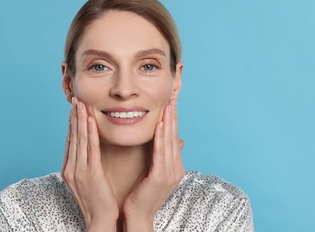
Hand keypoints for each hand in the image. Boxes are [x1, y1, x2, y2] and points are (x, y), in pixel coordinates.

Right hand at [61, 97, 118, 231]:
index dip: (72, 123)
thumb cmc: (98, 200)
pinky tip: (90, 121)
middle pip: (72, 137)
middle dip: (73, 117)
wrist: (100, 220)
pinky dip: (89, 133)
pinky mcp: (90, 174)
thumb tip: (89, 150)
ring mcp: (78, 171)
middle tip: (75, 99)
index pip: (70, 141)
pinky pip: (90, 149)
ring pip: (79, 140)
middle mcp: (71, 168)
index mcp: (69, 169)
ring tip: (80, 104)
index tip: (74, 109)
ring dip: (79, 120)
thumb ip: (86, 164)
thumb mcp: (88, 180)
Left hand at [122, 99, 184, 230]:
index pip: (173, 139)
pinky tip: (161, 124)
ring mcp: (170, 173)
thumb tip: (166, 145)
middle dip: (173, 117)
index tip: (170, 106)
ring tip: (168, 106)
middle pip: (174, 137)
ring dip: (169, 122)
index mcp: (174, 167)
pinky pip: (161, 153)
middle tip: (172, 99)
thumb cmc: (141, 195)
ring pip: (170, 142)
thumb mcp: (153, 173)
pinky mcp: (161, 176)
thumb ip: (159, 158)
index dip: (173, 122)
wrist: (138, 216)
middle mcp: (176, 168)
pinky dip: (161, 138)